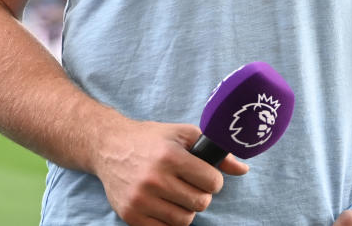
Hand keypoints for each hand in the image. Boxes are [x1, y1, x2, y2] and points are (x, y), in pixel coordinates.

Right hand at [95, 120, 247, 225]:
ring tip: (175, 194)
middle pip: (200, 203)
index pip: (212, 182)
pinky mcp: (131, 215)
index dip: (212, 179)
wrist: (109, 147)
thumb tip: (243, 169)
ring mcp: (141, 199)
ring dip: (185, 209)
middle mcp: (155, 178)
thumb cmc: (151, 139)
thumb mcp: (182, 135)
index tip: (204, 175)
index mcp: (170, 156)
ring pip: (184, 220)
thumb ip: (214, 150)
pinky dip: (169, 220)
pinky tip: (163, 204)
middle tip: (188, 184)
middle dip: (200, 194)